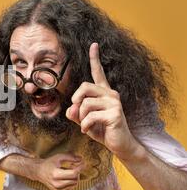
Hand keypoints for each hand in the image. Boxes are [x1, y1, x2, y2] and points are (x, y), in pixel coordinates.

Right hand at [27, 153, 83, 189]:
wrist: (39, 171)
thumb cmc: (48, 164)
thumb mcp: (58, 157)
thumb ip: (70, 157)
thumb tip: (80, 159)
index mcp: (55, 174)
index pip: (73, 173)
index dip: (80, 168)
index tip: (82, 163)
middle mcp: (56, 183)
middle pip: (75, 179)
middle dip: (77, 172)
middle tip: (73, 166)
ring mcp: (57, 189)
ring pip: (74, 184)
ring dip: (74, 177)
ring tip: (68, 171)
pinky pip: (71, 188)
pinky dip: (71, 182)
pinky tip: (66, 177)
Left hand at [65, 43, 138, 159]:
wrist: (119, 145)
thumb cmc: (102, 130)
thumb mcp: (84, 120)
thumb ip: (75, 112)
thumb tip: (70, 109)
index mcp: (103, 92)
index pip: (98, 72)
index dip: (95, 58)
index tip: (94, 44)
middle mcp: (110, 94)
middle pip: (85, 86)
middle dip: (76, 99)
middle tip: (76, 111)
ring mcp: (114, 103)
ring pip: (85, 103)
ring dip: (80, 117)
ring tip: (85, 125)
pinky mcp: (115, 113)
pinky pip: (90, 116)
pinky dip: (84, 125)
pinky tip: (87, 130)